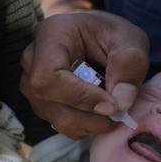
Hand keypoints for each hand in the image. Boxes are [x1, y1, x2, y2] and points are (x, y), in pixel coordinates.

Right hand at [20, 11, 148, 138]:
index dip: (80, 97)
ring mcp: (31, 84)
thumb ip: (129, 65)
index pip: (49, 76)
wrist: (102, 38)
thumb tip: (121, 103)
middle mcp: (32, 60)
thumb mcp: (129, 40)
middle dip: (89, 116)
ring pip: (56, 118)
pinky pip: (62, 125)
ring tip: (113, 109)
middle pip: (49, 102)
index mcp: (50, 35)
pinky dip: (87, 126)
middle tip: (119, 113)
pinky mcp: (42, 103)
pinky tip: (101, 110)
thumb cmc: (112, 35)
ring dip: (90, 123)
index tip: (112, 105)